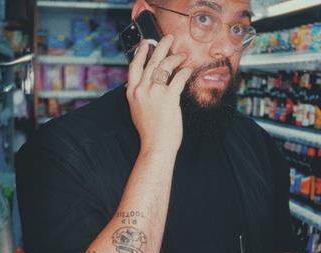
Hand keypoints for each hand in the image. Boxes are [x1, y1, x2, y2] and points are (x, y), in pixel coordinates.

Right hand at [126, 35, 191, 153]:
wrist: (156, 145)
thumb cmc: (150, 131)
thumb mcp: (138, 111)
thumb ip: (140, 95)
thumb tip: (149, 83)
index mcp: (132, 93)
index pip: (134, 66)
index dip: (141, 52)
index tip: (146, 43)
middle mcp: (141, 90)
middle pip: (151, 61)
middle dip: (161, 46)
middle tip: (169, 38)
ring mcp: (154, 93)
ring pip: (165, 66)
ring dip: (176, 57)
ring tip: (183, 55)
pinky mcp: (168, 98)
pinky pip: (178, 77)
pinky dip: (185, 71)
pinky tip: (189, 69)